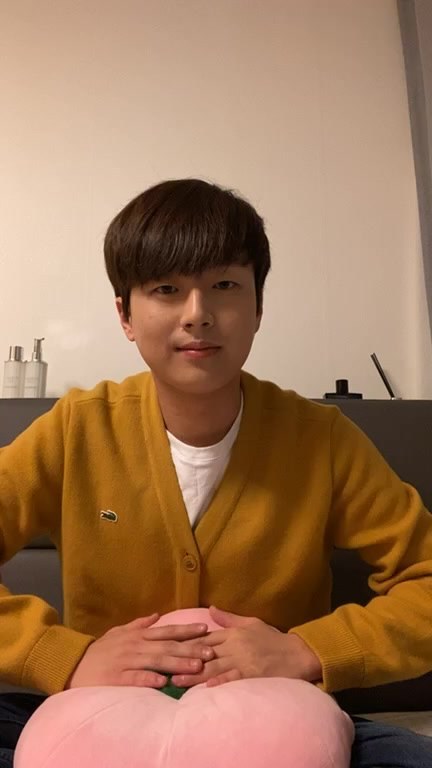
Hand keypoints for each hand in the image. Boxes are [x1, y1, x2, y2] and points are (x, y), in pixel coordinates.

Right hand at [65, 614, 213, 688]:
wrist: (74, 664)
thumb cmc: (100, 650)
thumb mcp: (119, 632)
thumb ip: (139, 624)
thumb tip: (157, 615)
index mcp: (138, 636)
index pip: (167, 631)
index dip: (187, 630)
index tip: (205, 630)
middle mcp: (135, 646)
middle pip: (167, 646)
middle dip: (190, 649)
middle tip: (210, 652)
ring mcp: (126, 662)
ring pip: (156, 661)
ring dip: (177, 663)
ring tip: (195, 666)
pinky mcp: (116, 678)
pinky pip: (135, 679)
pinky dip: (149, 679)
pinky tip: (163, 683)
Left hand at [172, 606, 321, 687]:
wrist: (297, 653)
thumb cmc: (273, 639)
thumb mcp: (250, 623)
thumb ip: (228, 618)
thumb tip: (209, 608)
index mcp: (233, 633)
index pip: (204, 638)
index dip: (184, 643)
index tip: (166, 647)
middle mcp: (235, 646)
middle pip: (204, 653)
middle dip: (183, 660)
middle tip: (163, 666)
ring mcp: (243, 661)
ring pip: (214, 667)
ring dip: (194, 675)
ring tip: (175, 680)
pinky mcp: (253, 675)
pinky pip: (234, 678)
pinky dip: (220, 682)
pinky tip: (206, 687)